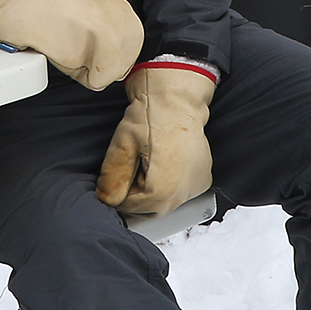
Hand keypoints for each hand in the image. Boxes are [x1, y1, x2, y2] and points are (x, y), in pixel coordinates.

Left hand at [96, 63, 213, 217]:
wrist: (178, 99)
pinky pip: (179, 194)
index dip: (118, 190)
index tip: (118, 171)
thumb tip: (107, 200)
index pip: (129, 207)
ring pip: (164, 204)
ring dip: (151, 191)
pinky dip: (168, 187)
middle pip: (147, 210)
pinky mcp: (203, 181)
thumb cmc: (151, 116)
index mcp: (162, 190)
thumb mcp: (123, 143)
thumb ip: (113, 176)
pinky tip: (163, 165)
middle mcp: (183, 195)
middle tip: (133, 165)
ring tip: (149, 162)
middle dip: (135, 193)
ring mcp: (196, 188)